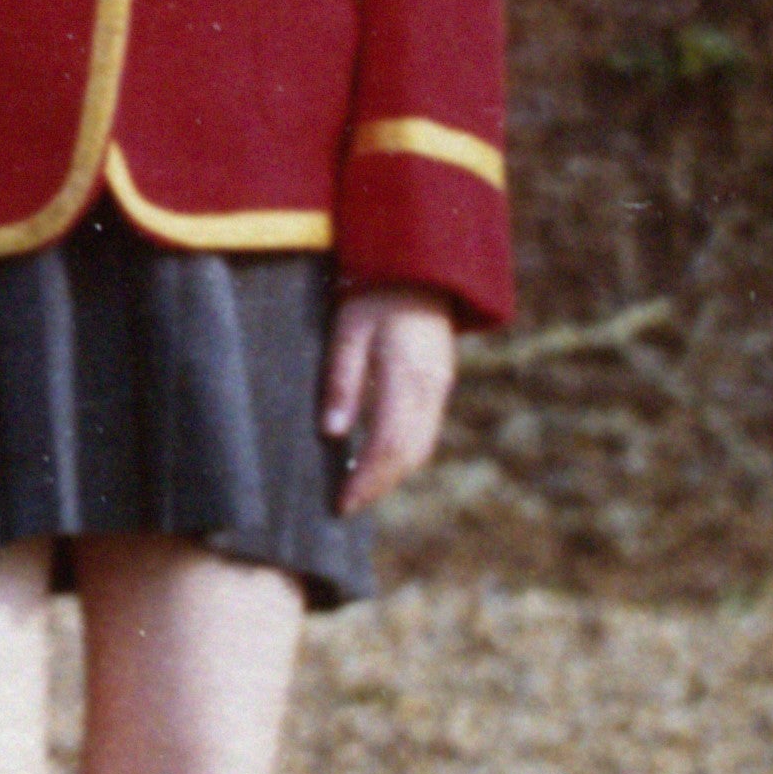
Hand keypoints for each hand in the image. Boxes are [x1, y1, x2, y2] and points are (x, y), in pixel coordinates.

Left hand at [322, 286, 459, 515]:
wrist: (419, 268)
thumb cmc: (374, 296)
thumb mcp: (347, 331)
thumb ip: (341, 380)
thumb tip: (332, 432)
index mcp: (407, 376)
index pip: (389, 445)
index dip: (367, 479)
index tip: (343, 502)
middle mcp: (430, 388)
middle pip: (409, 454)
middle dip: (378, 485)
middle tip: (346, 506)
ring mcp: (440, 387)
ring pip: (421, 447)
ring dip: (392, 474)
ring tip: (360, 489)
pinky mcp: (440, 384)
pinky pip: (425, 432)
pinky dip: (403, 455)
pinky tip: (379, 460)